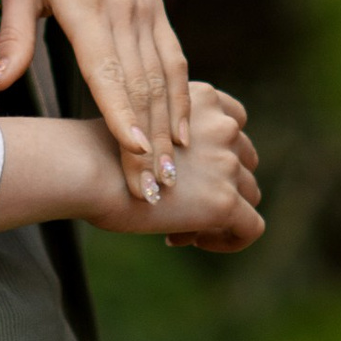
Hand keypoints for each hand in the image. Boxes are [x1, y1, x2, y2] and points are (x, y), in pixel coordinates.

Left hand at [0, 0, 192, 202]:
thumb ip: (14, 35)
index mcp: (84, 1)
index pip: (107, 72)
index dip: (122, 117)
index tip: (134, 158)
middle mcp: (122, 5)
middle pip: (141, 85)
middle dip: (148, 141)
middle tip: (152, 192)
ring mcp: (143, 4)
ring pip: (164, 75)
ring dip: (169, 125)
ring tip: (172, 172)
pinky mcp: (153, 2)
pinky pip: (173, 55)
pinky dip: (181, 94)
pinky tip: (183, 127)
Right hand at [0, 91, 262, 254]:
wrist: (89, 170)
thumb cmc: (99, 151)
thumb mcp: (145, 124)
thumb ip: (174, 136)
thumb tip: (185, 173)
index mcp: (202, 98)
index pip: (234, 123)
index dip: (216, 150)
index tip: (184, 171)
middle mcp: (222, 125)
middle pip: (244, 160)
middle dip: (216, 184)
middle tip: (177, 205)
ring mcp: (227, 162)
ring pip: (249, 193)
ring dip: (218, 211)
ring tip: (178, 226)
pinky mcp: (225, 201)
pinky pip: (251, 227)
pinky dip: (231, 239)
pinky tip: (196, 241)